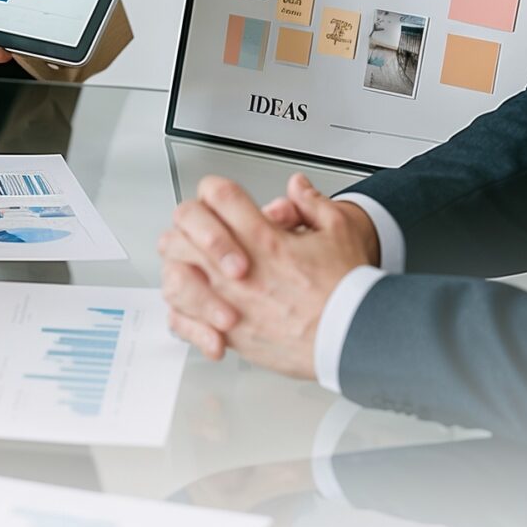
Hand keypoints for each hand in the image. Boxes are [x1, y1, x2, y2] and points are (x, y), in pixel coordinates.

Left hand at [156, 174, 377, 379]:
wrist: (353, 338)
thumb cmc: (347, 292)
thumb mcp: (339, 232)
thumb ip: (313, 204)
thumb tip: (298, 187)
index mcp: (263, 239)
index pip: (217, 194)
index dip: (217, 192)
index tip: (224, 201)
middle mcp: (239, 269)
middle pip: (184, 228)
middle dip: (191, 224)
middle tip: (202, 232)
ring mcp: (228, 301)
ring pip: (174, 273)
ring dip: (180, 266)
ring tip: (194, 267)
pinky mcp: (228, 333)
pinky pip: (183, 320)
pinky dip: (182, 314)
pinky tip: (193, 309)